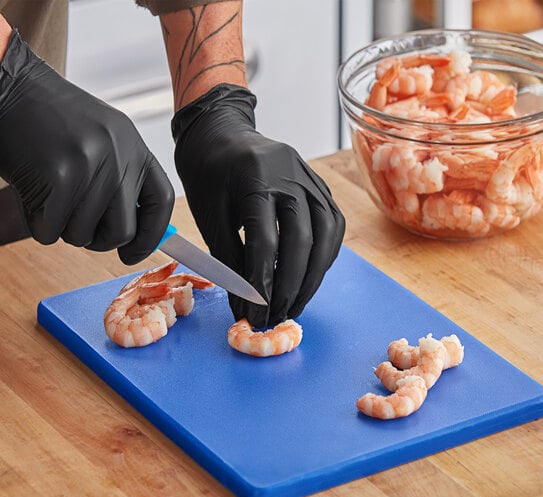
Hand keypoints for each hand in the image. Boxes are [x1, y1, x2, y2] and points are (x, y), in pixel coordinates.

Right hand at [0, 30, 173, 264]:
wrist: (7, 88)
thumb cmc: (51, 121)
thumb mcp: (102, 140)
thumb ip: (121, 180)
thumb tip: (135, 234)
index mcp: (135, 147)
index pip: (162, 202)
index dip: (150, 236)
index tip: (133, 253)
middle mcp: (119, 155)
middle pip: (123, 231)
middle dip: (99, 241)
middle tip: (79, 228)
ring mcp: (91, 165)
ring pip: (83, 235)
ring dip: (64, 229)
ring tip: (51, 198)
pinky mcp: (59, 176)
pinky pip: (52, 231)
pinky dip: (38, 223)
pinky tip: (33, 196)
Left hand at [172, 84, 344, 327]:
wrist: (223, 133)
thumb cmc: (209, 175)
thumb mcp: (210, 216)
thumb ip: (229, 261)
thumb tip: (246, 308)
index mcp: (254, 179)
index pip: (265, 242)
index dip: (261, 284)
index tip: (255, 315)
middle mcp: (290, 176)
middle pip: (302, 240)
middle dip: (290, 286)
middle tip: (277, 316)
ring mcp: (311, 179)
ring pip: (327, 235)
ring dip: (313, 277)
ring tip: (295, 305)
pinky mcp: (322, 187)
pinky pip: (333, 226)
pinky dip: (324, 258)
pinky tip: (309, 278)